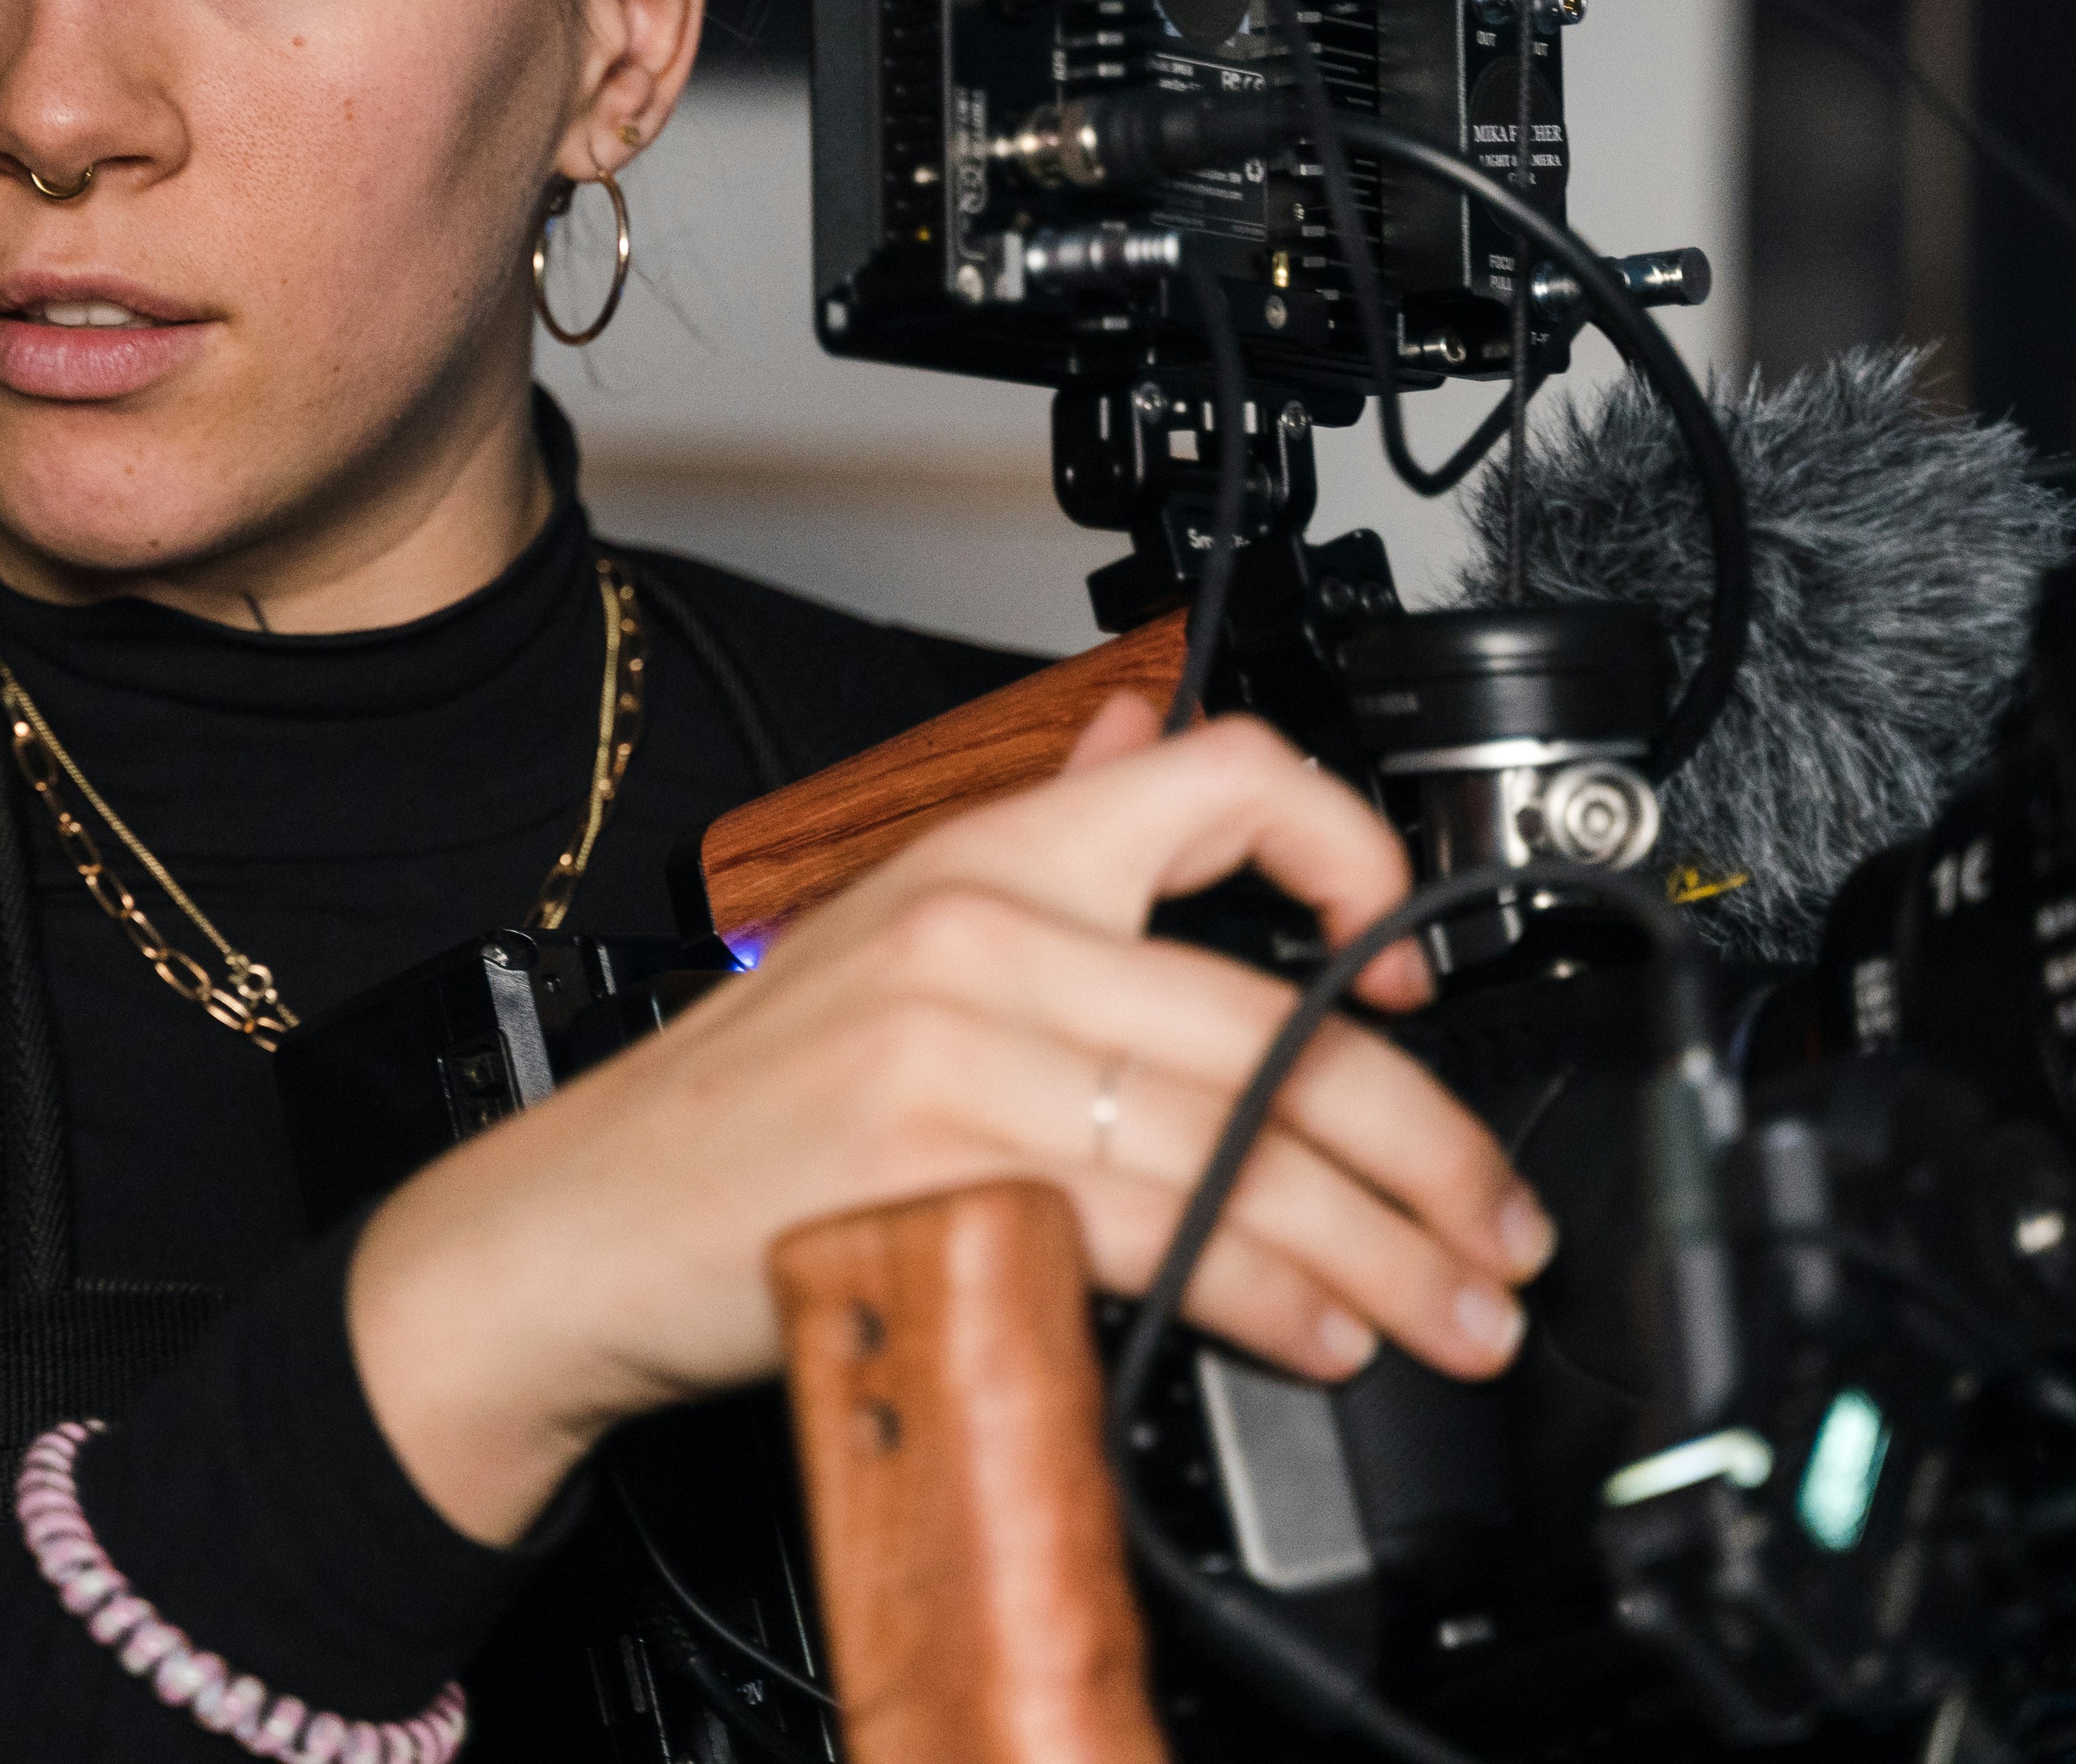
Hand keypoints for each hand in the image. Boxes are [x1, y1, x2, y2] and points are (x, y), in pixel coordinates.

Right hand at [348, 697, 1550, 1542]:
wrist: (575, 1228)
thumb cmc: (745, 1104)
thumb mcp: (897, 926)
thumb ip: (1048, 836)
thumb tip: (1147, 742)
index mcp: (992, 858)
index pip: (1221, 779)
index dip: (1356, 858)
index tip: (1418, 969)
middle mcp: (984, 938)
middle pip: (1276, 1026)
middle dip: (1428, 1147)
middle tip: (1500, 1222)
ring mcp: (956, 1064)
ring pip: (1236, 1146)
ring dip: (1381, 1250)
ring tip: (1450, 1312)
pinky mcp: (936, 1185)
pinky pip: (1150, 1238)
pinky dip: (1259, 1297)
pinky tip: (1317, 1332)